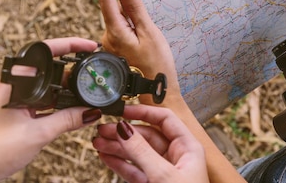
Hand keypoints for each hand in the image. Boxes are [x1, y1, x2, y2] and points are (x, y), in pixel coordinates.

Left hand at [0, 38, 99, 182]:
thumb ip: (68, 120)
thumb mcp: (38, 134)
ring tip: (85, 98)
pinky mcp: (18, 111)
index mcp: (13, 81)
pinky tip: (71, 113)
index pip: (46, 52)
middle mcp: (14, 85)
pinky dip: (59, 104)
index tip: (90, 46)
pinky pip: (44, 101)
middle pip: (50, 69)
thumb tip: (92, 111)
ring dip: (67, 92)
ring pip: (48, 86)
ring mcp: (15, 98)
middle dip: (73, 73)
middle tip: (92, 79)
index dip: (70, 46)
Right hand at [93, 104, 209, 182]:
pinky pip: (134, 169)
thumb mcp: (162, 175)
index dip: (143, 113)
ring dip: (117, 146)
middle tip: (102, 128)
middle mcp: (177, 157)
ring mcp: (164, 172)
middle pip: (147, 136)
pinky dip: (119, 163)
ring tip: (97, 141)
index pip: (165, 120)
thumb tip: (124, 128)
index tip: (122, 110)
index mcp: (188, 147)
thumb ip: (141, 151)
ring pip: (138, 153)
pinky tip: (105, 155)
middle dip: (124, 131)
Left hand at [97, 0, 180, 103]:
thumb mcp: (149, 32)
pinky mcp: (118, 48)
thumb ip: (135, 7)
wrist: (158, 94)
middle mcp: (107, 37)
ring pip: (117, 17)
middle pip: (111, 7)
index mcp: (114, 32)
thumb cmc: (157, 65)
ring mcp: (111, 44)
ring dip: (126, 5)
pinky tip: (141, 20)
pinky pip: (121, 26)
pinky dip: (129, 18)